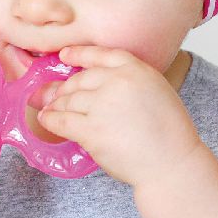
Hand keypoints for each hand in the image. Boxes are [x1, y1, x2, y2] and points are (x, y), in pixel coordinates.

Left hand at [38, 46, 203, 187]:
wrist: (171, 164)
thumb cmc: (170, 134)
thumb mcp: (158, 92)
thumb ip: (132, 82)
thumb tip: (101, 85)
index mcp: (137, 69)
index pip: (101, 54)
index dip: (79, 53)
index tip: (65, 55)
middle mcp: (117, 82)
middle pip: (80, 79)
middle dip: (64, 88)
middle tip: (55, 95)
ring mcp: (102, 105)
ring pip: (68, 100)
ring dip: (56, 104)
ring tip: (50, 108)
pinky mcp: (91, 130)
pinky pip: (61, 120)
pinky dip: (50, 119)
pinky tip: (46, 119)